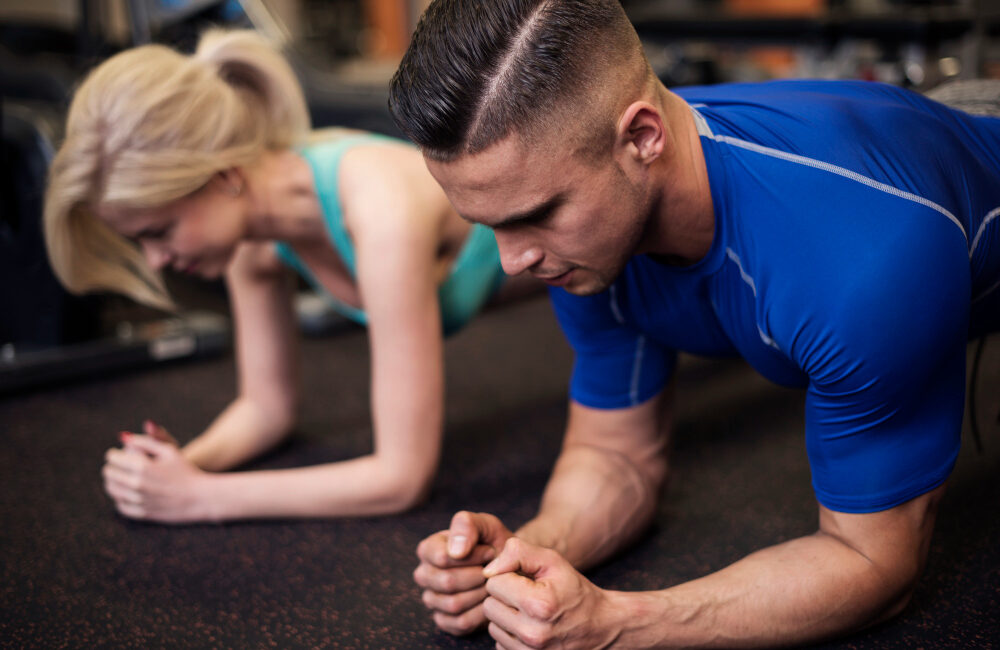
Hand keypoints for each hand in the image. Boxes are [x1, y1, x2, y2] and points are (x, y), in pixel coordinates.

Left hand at [102, 421, 211, 523]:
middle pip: (109, 473)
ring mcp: (138, 500)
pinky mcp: (142, 513)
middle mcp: (137, 484)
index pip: (113, 457)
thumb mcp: (169, 450)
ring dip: (113, 482)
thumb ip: (145, 441)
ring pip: (111, 490)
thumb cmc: (186, 470)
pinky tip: (128, 493)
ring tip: (122, 478)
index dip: (114, 453)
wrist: (201, 496)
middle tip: (119, 465)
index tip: (119, 453)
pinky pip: (120, 506)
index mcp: (142, 466)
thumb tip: (123, 437)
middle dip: (112, 467)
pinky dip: (121, 498)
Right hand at [414, 511, 514, 634]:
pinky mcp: (445, 621)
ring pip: (454, 604)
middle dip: (478, 576)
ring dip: (481, 593)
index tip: (490, 552)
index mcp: (428, 549)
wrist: (510, 567)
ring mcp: (432, 600)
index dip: (472, 556)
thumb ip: (467, 525)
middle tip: (494, 570)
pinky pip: (461, 622)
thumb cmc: (495, 543)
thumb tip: (456, 551)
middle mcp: (424, 575)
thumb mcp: (485, 524)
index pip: (442, 558)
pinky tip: (490, 599)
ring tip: (493, 583)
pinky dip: (482, 612)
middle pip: (447, 582)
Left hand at [483, 538, 619, 648]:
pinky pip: (499, 643)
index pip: (493, 583)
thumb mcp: (552, 561)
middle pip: (489, 606)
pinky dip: (511, 634)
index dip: (508, 576)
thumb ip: (518, 553)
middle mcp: (532, 634)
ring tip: (530, 612)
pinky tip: (530, 628)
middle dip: (504, 597)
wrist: (599, 626)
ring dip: (506, 616)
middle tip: (527, 595)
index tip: (526, 580)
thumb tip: (488, 570)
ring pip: (492, 626)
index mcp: (539, 605)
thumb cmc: (573, 590)